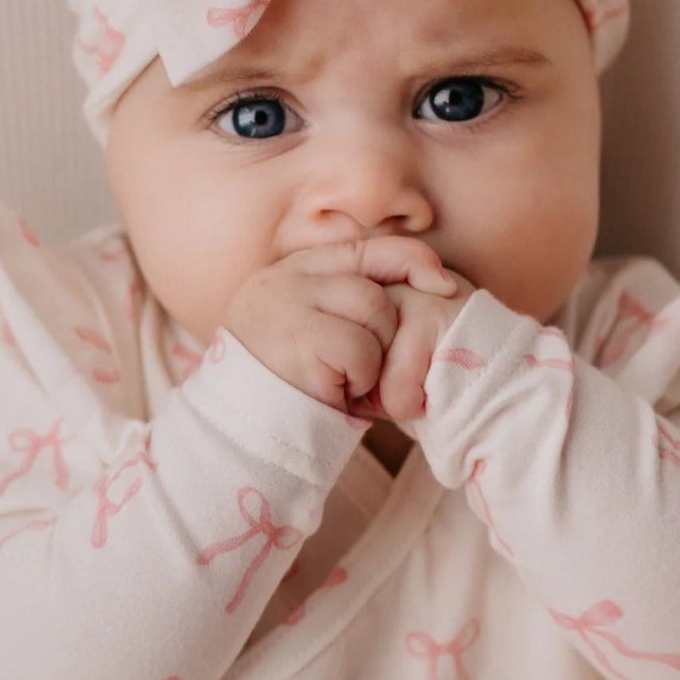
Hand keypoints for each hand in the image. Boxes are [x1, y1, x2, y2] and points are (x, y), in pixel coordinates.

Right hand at [223, 237, 456, 413]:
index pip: (368, 248)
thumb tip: (436, 280)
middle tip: (363, 372)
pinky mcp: (297, 336)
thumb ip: (350, 300)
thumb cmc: (289, 385)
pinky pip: (361, 349)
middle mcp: (287, 277)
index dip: (413, 260)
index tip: (442, 285)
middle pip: (376, 286)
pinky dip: (360, 378)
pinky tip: (335, 393)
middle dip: (387, 334)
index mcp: (294, 270)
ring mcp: (288, 302)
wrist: (237, 431)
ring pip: (374, 309)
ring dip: (372, 358)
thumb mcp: (315, 329)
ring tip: (345, 381)